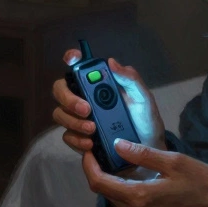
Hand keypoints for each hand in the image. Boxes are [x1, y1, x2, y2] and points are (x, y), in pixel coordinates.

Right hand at [51, 49, 166, 155]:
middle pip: (60, 89)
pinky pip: (67, 136)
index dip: (72, 58)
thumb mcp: (143, 97)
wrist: (147, 148)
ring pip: (60, 114)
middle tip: (87, 109)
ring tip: (93, 129)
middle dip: (69, 99)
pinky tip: (91, 143)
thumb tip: (111, 61)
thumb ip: (130, 79)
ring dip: (74, 121)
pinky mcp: (78, 137)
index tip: (73, 59)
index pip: (78, 66)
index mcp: (99, 83)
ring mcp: (78, 117)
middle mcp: (84, 97)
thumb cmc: (144, 118)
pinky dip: (77, 140)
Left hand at [82, 138, 207, 206]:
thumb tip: (117, 145)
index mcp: (138, 197)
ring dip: (108, 179)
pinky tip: (128, 171)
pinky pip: (126, 202)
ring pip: (114, 197)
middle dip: (96, 170)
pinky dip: (121, 187)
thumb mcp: (173, 161)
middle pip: (103, 191)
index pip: (99, 183)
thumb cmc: (202, 182)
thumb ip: (143, 154)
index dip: (88, 165)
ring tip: (111, 156)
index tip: (88, 148)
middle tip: (98, 149)